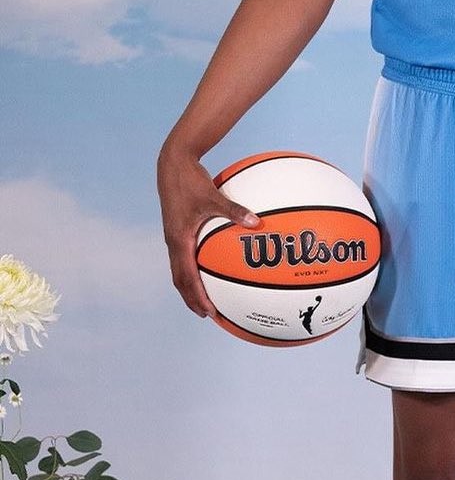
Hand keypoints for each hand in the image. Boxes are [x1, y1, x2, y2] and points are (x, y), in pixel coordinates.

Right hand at [157, 143, 258, 317]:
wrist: (171, 165)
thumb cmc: (190, 180)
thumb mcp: (213, 196)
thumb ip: (234, 210)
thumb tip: (257, 223)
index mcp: (178, 240)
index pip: (186, 277)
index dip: (196, 296)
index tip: (209, 312)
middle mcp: (174, 242)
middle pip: (181, 280)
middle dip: (193, 298)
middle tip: (209, 314)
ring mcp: (174, 236)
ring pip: (181, 269)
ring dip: (192, 286)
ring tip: (207, 298)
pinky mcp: (178, 229)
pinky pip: (186, 255)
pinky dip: (195, 267)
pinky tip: (212, 265)